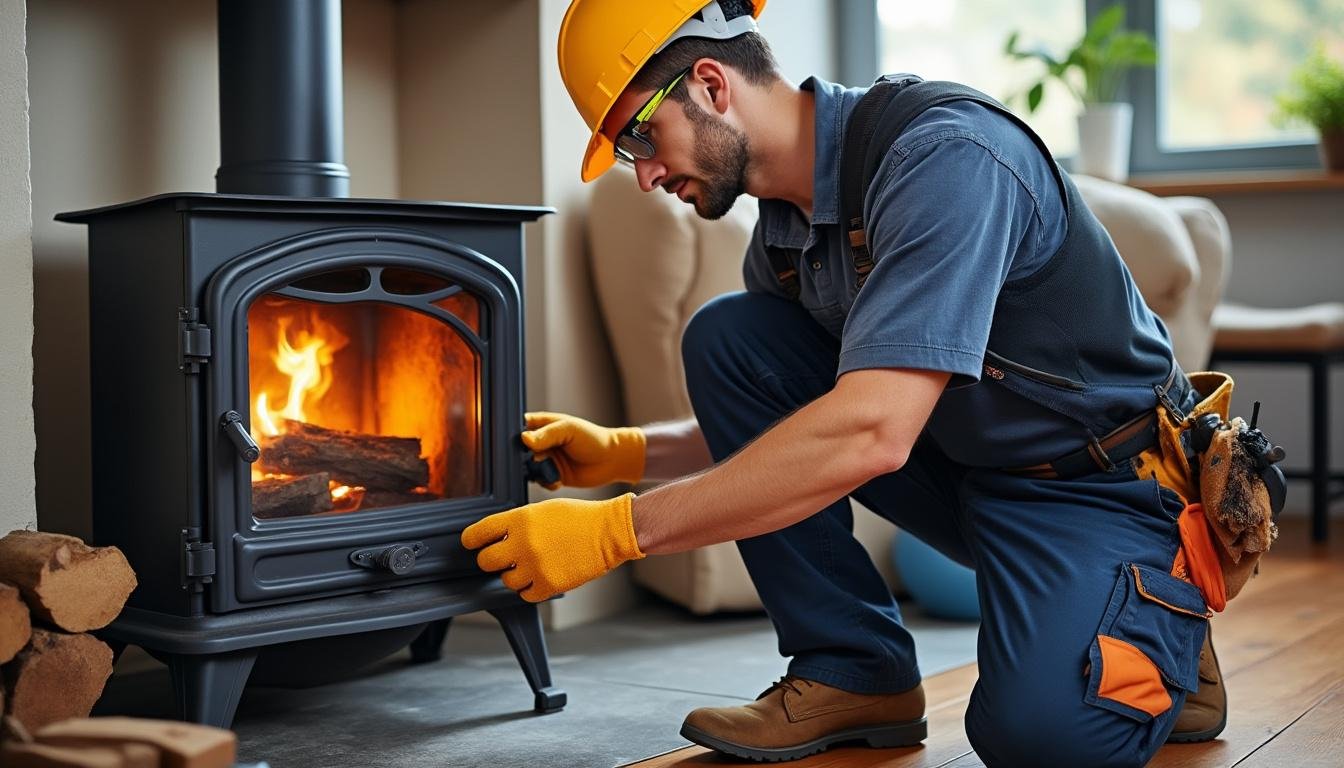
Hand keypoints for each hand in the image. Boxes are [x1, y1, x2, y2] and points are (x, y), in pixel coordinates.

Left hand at [460, 493, 643, 601]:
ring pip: (506, 581)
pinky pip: (525, 595)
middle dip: (492, 561)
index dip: (471, 540)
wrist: (610, 531)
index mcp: (519, 520)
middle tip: (503, 559)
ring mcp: (535, 566)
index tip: (472, 544)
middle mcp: (522, 543)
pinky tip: (541, 577)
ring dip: (514, 576)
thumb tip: (499, 537)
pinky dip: (531, 589)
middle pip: (485, 561)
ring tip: (530, 567)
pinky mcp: (549, 584)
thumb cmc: (580, 518)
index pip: (477, 533)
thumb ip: (518, 523)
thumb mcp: (543, 510)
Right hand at [522, 412, 645, 487]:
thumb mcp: (569, 430)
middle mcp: (543, 443)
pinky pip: (541, 481)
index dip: (516, 436)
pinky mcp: (554, 476)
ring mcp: (548, 460)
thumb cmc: (593, 439)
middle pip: (520, 451)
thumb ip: (546, 434)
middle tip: (537, 460)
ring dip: (536, 471)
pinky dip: (546, 482)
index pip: (521, 428)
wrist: (612, 460)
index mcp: (544, 425)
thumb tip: (524, 439)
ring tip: (549, 470)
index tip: (520, 444)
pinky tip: (557, 480)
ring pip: (529, 468)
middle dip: (524, 458)